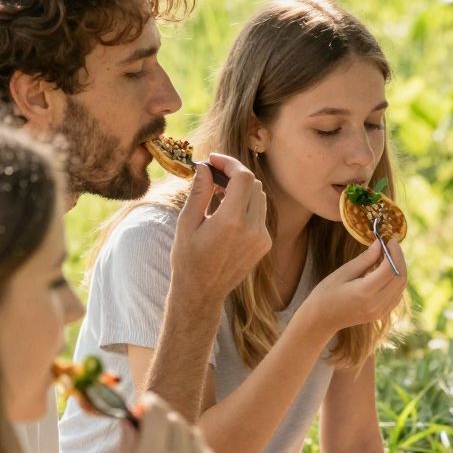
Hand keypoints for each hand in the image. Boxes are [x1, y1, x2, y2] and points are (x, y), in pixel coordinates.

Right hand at [100, 395, 222, 452]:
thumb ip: (128, 444)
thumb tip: (132, 419)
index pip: (159, 413)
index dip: (150, 405)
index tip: (142, 406)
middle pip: (178, 423)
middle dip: (163, 419)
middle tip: (148, 426)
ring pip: (195, 438)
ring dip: (179, 435)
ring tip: (161, 448)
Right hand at [169, 153, 269, 303]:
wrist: (202, 292)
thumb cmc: (188, 258)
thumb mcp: (187, 223)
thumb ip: (199, 192)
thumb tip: (205, 167)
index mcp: (231, 222)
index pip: (243, 177)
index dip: (230, 163)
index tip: (213, 160)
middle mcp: (253, 229)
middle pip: (253, 184)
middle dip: (234, 174)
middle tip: (212, 175)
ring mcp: (262, 238)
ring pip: (259, 197)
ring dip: (241, 189)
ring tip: (217, 195)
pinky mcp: (265, 244)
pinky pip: (260, 214)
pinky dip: (246, 205)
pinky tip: (226, 213)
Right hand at [301, 242, 407, 339]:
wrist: (321, 320)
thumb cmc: (326, 293)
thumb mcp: (343, 272)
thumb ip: (364, 259)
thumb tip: (380, 244)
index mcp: (364, 292)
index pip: (390, 269)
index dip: (394, 252)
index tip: (390, 239)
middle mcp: (376, 304)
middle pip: (400, 278)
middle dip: (399, 258)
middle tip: (391, 245)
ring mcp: (380, 311)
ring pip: (401, 287)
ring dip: (399, 268)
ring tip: (388, 255)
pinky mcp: (381, 314)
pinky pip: (396, 295)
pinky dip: (396, 280)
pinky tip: (386, 271)